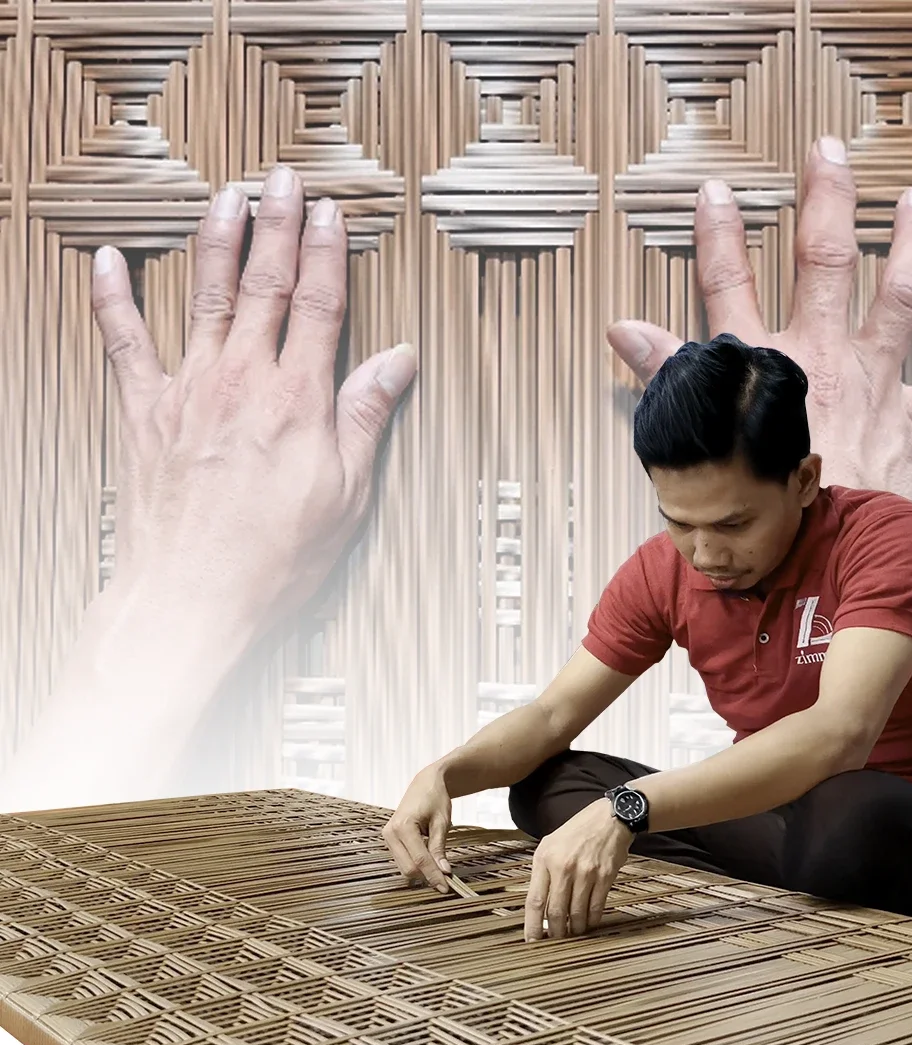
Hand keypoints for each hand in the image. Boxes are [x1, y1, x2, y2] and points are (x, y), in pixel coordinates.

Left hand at [92, 164, 416, 636]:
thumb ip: (366, 416)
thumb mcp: (346, 493)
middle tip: (282, 178)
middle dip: (277, 225)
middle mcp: (243, 379)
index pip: (320, 305)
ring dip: (216, 240)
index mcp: (298, 398)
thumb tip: (398, 361)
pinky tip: (108, 260)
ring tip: (226, 197)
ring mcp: (189, 388)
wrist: (193, 592)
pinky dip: (112, 297)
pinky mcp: (145, 410)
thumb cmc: (275, 554)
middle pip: (265, 283)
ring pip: (204, 295)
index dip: (327, 253)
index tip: (332, 213)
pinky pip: (123, 341)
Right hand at [383, 766, 454, 893]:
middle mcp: (391, 833)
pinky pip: (402, 860)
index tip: (446, 887)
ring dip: (421, 871)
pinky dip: (416, 864)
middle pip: (408, 868)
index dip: (433, 875)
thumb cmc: (435, 798)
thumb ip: (439, 848)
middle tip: (446, 881)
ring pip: (404, 867)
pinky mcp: (390, 839)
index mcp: (403, 826)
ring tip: (440, 868)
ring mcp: (388, 836)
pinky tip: (429, 860)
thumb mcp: (441, 822)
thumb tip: (444, 872)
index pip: (419, 860)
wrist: (425, 783)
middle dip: (427, 876)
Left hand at [524, 799, 632, 941]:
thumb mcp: (551, 844)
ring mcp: (586, 872)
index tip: (532, 942)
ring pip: (576, 914)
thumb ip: (542, 872)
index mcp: (545, 858)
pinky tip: (588, 922)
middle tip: (556, 940)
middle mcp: (564, 866)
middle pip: (555, 912)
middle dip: (555, 932)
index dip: (532, 926)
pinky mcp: (605, 876)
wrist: (608, 817)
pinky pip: (596, 908)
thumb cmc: (577, 832)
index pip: (535, 901)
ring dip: (574, 929)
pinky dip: (591, 920)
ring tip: (573, 932)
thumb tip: (538, 907)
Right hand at [607, 136, 911, 502]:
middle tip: (829, 153)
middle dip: (825, 202)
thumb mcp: (692, 443)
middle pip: (823, 263)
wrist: (814, 559)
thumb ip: (665, 377)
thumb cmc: (753, 513)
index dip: (719, 237)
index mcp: (762, 368)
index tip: (717, 193)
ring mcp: (876, 386)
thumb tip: (623, 329)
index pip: (729, 287)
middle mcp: (822, 360)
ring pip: (902, 298)